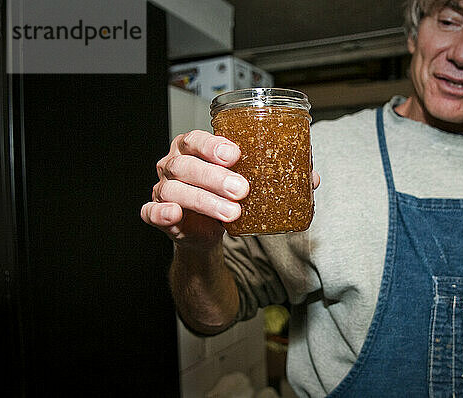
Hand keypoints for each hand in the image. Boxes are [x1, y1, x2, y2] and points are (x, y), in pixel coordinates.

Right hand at [141, 129, 320, 247]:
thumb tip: (311, 177)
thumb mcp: (248, 182)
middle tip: (242, 190)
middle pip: (186, 165)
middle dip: (215, 177)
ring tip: (232, 213)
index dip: (213, 145)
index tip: (236, 155)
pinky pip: (150, 213)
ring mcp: (163, 189)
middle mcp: (174, 164)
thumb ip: (275, 175)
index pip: (196, 139)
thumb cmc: (225, 196)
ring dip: (204, 201)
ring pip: (175, 190)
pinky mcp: (157, 214)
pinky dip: (161, 214)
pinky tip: (176, 215)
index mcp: (193, 149)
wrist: (207, 230)